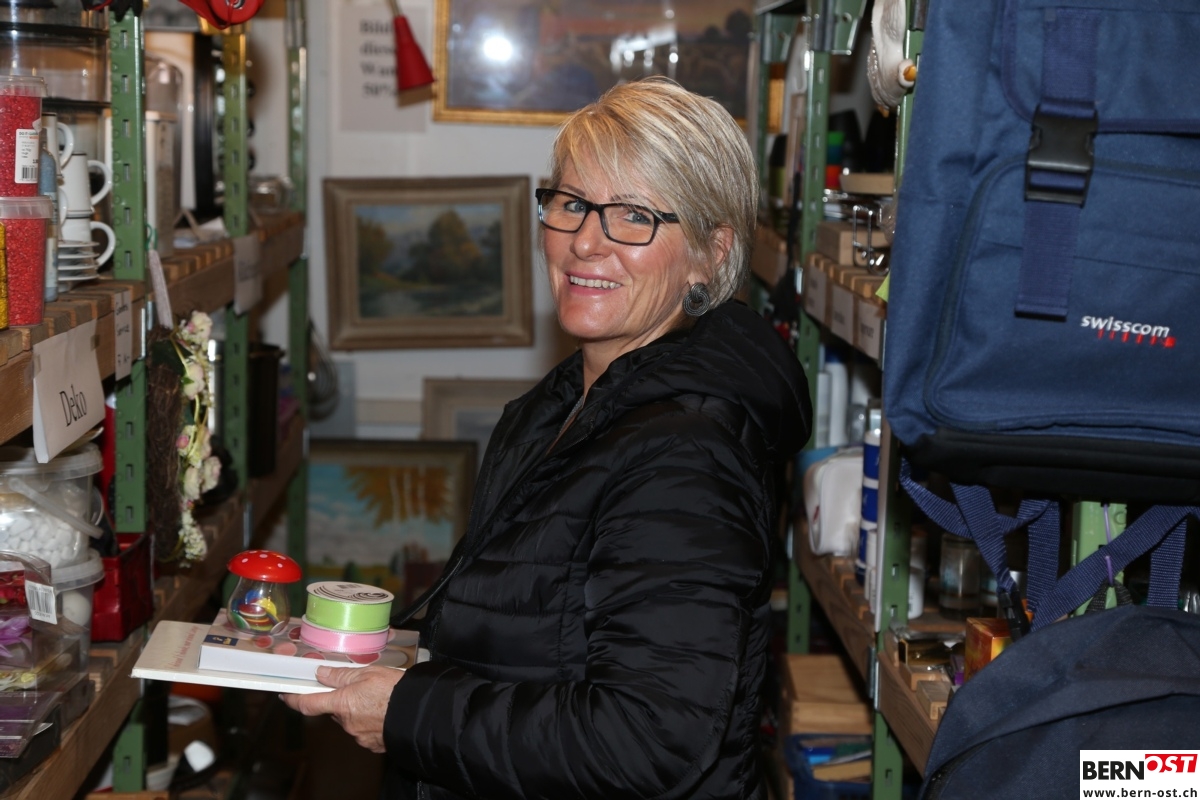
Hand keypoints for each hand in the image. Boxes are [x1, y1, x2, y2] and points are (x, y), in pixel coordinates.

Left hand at [280, 666, 404, 752]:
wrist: (420, 713)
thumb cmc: (396, 691)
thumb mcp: (369, 672)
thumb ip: (342, 674)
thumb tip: (322, 673)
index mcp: (342, 703)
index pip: (309, 703)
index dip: (295, 699)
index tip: (287, 695)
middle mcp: (346, 723)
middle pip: (334, 710)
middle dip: (342, 700)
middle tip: (359, 687)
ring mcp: (359, 736)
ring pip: (350, 720)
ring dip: (358, 710)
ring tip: (378, 698)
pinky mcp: (372, 744)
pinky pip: (364, 730)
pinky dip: (370, 721)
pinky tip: (383, 712)